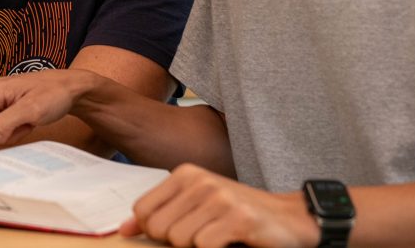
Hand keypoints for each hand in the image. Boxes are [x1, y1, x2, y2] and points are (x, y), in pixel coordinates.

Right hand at [0, 69, 95, 150]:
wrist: (68, 88)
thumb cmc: (52, 93)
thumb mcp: (32, 109)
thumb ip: (7, 122)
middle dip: (2, 133)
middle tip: (25, 122)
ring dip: (11, 132)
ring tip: (27, 119)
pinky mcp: (0, 109)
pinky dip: (14, 130)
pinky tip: (26, 120)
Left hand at [121, 163, 318, 247]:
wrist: (290, 219)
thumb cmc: (238, 216)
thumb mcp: (196, 207)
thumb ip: (159, 215)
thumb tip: (123, 230)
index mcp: (185, 174)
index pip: (143, 212)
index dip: (156, 232)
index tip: (183, 230)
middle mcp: (199, 180)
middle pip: (158, 229)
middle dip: (178, 242)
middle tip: (206, 235)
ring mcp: (218, 197)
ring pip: (180, 240)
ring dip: (200, 247)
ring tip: (220, 237)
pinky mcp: (238, 218)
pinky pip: (204, 246)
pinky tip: (233, 241)